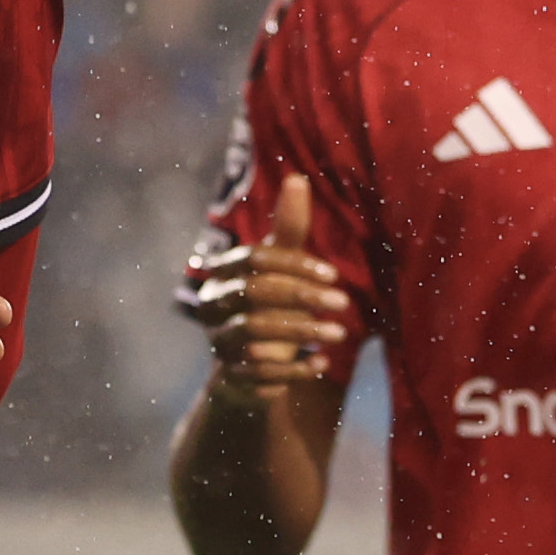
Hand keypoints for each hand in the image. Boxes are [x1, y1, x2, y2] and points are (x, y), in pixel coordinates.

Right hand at [177, 173, 350, 409]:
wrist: (244, 367)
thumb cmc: (267, 302)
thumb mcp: (278, 266)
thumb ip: (288, 228)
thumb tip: (297, 177)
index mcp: (221, 273)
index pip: (253, 260)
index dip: (293, 264)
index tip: (332, 274)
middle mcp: (212, 305)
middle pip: (252, 294)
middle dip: (300, 296)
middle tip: (343, 303)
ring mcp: (219, 342)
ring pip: (254, 333)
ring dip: (301, 332)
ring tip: (339, 334)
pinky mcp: (232, 377)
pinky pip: (259, 373)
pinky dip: (293, 370)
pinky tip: (322, 363)